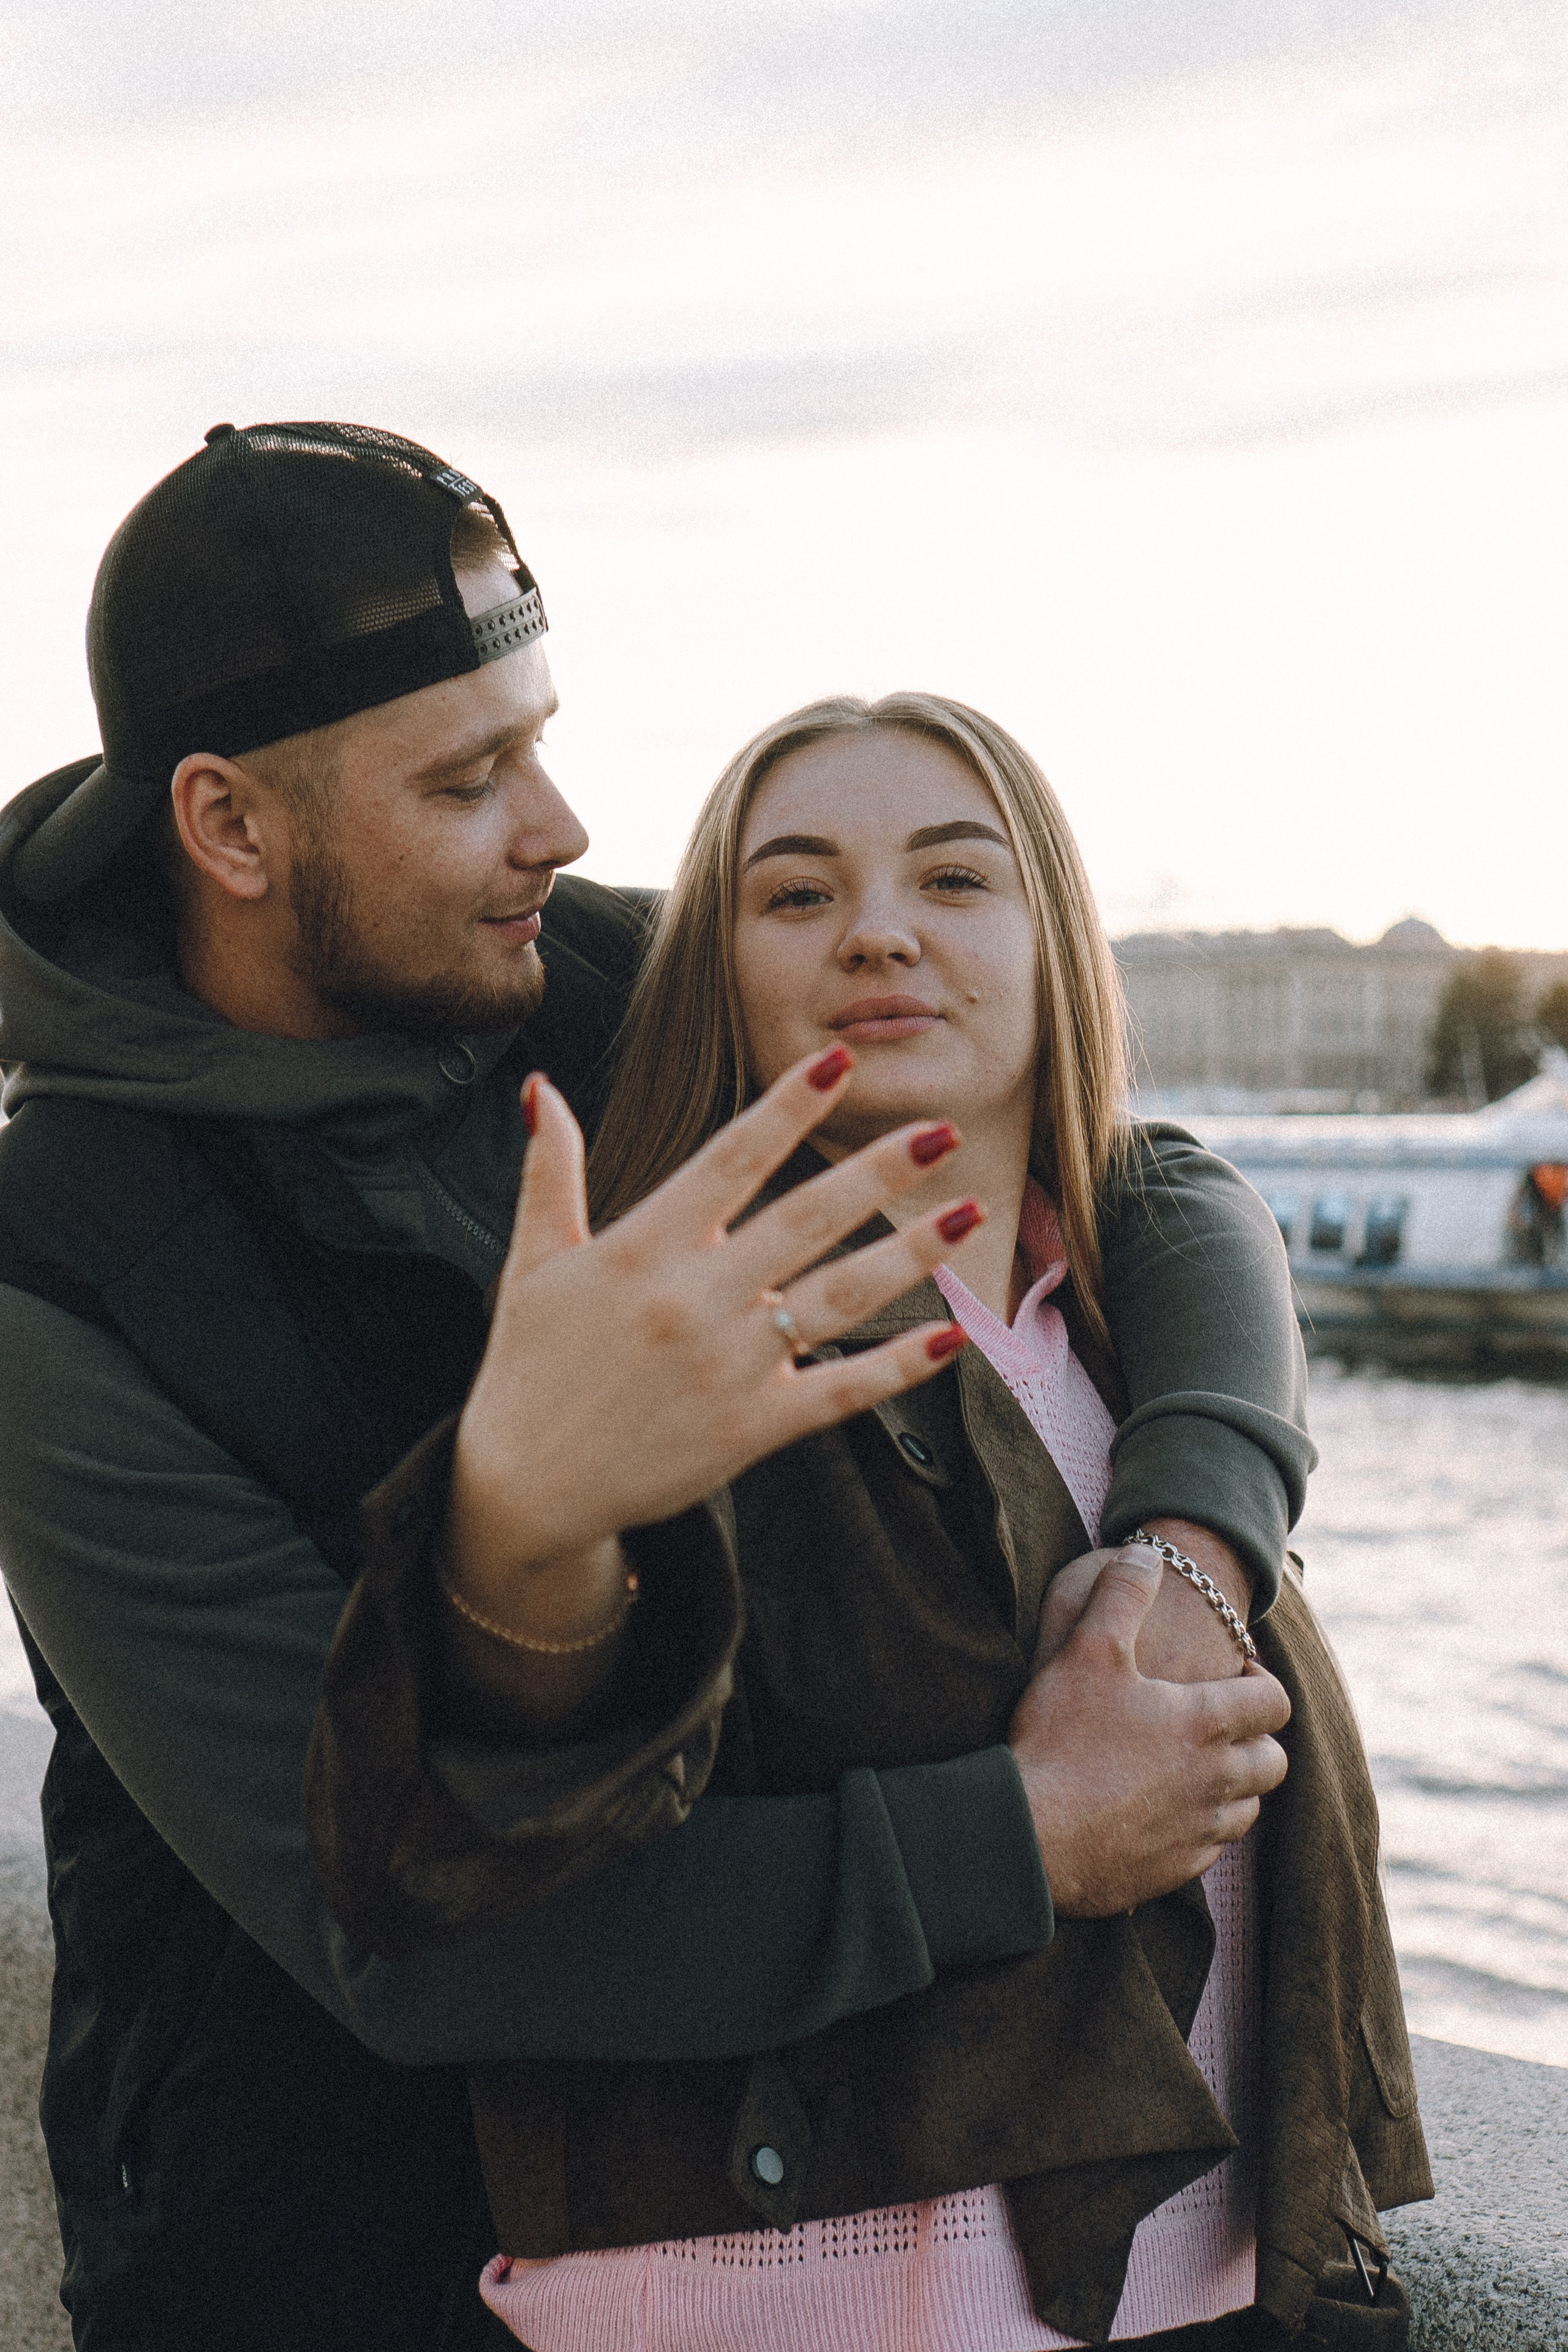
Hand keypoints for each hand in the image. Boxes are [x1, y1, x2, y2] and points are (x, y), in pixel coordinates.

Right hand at [449, 1049, 980, 1608]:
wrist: (525, 1488)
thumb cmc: (530, 1366)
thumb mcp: (531, 1262)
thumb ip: (549, 1172)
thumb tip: (540, 1088)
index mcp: (642, 1248)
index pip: (731, 1159)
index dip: (789, 1108)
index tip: (842, 1062)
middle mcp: (694, 1300)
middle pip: (806, 1218)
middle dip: (880, 1170)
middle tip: (941, 1129)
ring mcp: (729, 1366)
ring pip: (840, 1297)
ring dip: (911, 1254)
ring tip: (968, 1211)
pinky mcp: (751, 1429)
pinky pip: (839, 1390)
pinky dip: (897, 1365)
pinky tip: (949, 1336)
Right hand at [1010, 1544, 1289, 1915]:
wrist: (1031, 1835)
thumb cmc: (1061, 1738)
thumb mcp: (1086, 1649)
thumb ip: (1121, 1595)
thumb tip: (1146, 1555)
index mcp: (1206, 1723)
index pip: (1275, 1702)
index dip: (1263, 1681)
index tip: (1233, 1675)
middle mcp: (1216, 1780)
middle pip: (1273, 1762)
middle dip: (1256, 1739)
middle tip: (1217, 1724)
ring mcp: (1198, 1831)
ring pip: (1247, 1809)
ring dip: (1233, 1787)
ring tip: (1193, 1768)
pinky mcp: (1174, 1871)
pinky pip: (1209, 1850)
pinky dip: (1199, 1829)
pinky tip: (1162, 1814)